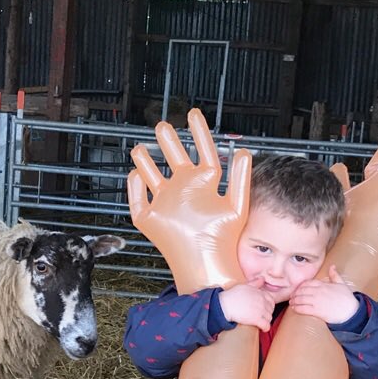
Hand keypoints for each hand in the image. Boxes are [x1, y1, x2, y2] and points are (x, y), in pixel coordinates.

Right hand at [127, 109, 251, 293]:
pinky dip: (134, 187)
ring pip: (152, 176)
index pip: (202, 151)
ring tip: (140, 146)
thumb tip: (243, 152)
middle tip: (162, 124)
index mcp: (204, 183)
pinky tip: (134, 173)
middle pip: (175, 159)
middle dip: (168, 141)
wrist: (208, 264)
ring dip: (146, 160)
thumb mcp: (237, 205)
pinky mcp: (151, 219)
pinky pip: (138, 199)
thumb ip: (240, 178)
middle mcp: (184, 190)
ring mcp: (166, 203)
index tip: (193, 113)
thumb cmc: (225, 240)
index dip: (199, 132)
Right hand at [218, 279, 275, 331]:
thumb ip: (255, 283)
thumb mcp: (244, 285)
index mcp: (260, 293)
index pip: (271, 300)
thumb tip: (262, 279)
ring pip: (269, 318)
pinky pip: (266, 325)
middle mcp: (262, 301)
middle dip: (267, 313)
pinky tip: (262, 328)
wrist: (225, 305)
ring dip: (266, 320)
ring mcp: (260, 310)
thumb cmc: (232, 295)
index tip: (263, 308)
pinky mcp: (256, 319)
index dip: (268, 305)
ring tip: (260, 322)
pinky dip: (265, 328)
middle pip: (271, 310)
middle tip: (261, 316)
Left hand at [289, 266, 358, 323]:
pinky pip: (303, 309)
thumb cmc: (347, 299)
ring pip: (300, 299)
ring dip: (294, 301)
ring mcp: (317, 301)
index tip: (298, 289)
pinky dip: (297, 308)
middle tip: (292, 297)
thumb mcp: (342, 284)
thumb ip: (335, 275)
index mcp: (323, 285)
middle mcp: (318, 292)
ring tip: (292, 303)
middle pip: (302, 291)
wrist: (351, 312)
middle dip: (295, 294)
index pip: (307, 283)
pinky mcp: (317, 311)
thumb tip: (332, 266)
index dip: (300, 286)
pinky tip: (294, 309)